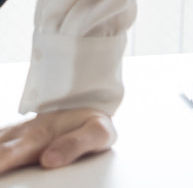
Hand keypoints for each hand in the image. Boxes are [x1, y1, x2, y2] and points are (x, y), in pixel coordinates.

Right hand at [0, 108, 115, 173]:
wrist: (84, 106)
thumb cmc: (90, 125)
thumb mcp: (98, 132)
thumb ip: (76, 145)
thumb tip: (48, 161)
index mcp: (37, 137)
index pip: (4, 157)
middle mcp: (15, 138)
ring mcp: (7, 139)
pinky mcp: (3, 142)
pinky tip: (1, 173)